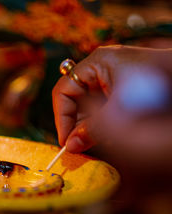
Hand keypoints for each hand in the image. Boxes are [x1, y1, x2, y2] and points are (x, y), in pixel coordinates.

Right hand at [52, 45, 171, 153]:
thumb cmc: (157, 87)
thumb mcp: (117, 111)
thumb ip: (91, 129)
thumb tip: (70, 146)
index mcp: (96, 63)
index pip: (63, 90)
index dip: (61, 116)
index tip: (65, 139)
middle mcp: (101, 68)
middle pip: (74, 99)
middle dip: (76, 123)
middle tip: (79, 144)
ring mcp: (111, 78)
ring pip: (88, 105)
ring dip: (89, 125)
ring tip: (95, 139)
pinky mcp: (121, 88)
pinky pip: (102, 107)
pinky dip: (101, 122)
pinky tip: (107, 134)